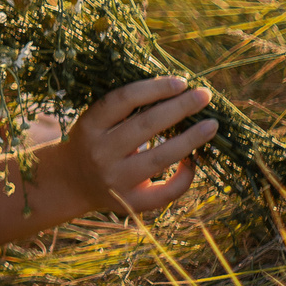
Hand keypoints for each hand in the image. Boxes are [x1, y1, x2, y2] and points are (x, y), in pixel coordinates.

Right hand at [63, 76, 218, 214]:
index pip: (123, 100)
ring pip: (160, 158)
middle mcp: (100, 153)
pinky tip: (193, 161)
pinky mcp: (129, 203)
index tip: (182, 82)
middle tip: (204, 95)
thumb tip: (178, 92)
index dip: (155, 88)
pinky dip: (184, 177)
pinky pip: (164, 192)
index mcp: (89, 126)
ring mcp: (114, 180)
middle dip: (180, 107)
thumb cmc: (95, 141)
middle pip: (146, 125)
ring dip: (190, 139)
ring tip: (211, 125)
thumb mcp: (97, 121)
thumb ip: (126, 108)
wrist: (73, 182)